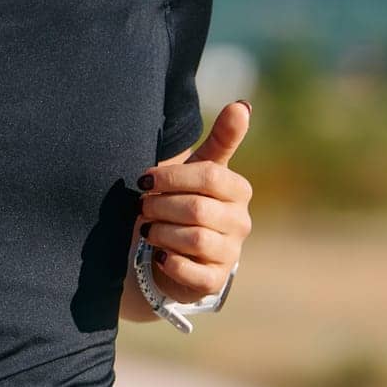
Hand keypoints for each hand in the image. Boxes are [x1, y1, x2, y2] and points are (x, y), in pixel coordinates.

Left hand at [138, 100, 253, 299]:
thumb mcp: (197, 169)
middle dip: (160, 206)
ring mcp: (230, 253)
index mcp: (237, 190)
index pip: (209, 177)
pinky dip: (169, 261)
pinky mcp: (214, 281)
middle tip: (143, 206)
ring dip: (160, 232)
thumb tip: (243, 105)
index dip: (171, 178)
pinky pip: (192, 271)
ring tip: (149, 228)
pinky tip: (158, 254)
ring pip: (194, 239)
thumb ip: (221, 139)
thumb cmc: (182, 200)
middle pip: (197, 209)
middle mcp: (240, 222)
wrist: (170, 249)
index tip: (144, 179)